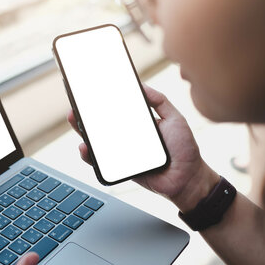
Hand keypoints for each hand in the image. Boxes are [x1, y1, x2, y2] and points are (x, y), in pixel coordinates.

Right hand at [68, 84, 219, 211]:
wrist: (189, 179)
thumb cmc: (184, 149)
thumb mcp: (175, 118)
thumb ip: (159, 101)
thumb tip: (141, 85)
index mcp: (137, 124)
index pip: (114, 111)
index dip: (100, 102)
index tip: (89, 91)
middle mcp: (126, 137)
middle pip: (99, 125)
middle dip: (84, 114)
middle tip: (75, 104)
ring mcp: (121, 153)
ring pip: (95, 142)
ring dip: (81, 131)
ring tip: (74, 119)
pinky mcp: (119, 169)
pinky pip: (100, 163)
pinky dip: (89, 155)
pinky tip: (85, 147)